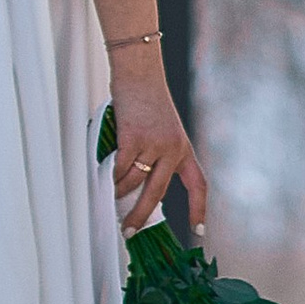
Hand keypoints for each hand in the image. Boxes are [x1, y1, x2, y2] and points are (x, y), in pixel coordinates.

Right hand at [105, 42, 205, 239]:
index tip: (199, 230)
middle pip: (157, 193)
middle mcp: (173, 149)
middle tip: (129, 231)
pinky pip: (119, 168)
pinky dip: (110, 176)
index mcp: (183, 149)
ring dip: (118, 191)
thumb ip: (156, 155)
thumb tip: (137, 187)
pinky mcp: (134, 138)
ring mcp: (154, 144)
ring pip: (132, 181)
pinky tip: (104, 178)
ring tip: (109, 195)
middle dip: (141, 215)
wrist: (139, 72)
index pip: (198, 185)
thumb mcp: (161, 129)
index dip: (199, 209)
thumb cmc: (146, 98)